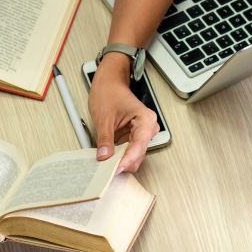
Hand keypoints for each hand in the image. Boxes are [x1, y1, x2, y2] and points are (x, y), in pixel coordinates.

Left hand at [87, 58, 158, 173]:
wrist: (108, 82)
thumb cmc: (109, 92)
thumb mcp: (104, 117)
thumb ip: (105, 139)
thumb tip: (104, 157)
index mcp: (145, 119)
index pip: (139, 147)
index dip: (126, 160)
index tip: (114, 169)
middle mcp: (148, 127)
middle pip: (139, 154)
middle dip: (123, 162)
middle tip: (107, 168)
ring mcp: (142, 133)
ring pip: (135, 155)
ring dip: (121, 160)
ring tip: (106, 162)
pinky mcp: (134, 136)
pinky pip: (129, 151)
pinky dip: (119, 155)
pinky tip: (109, 157)